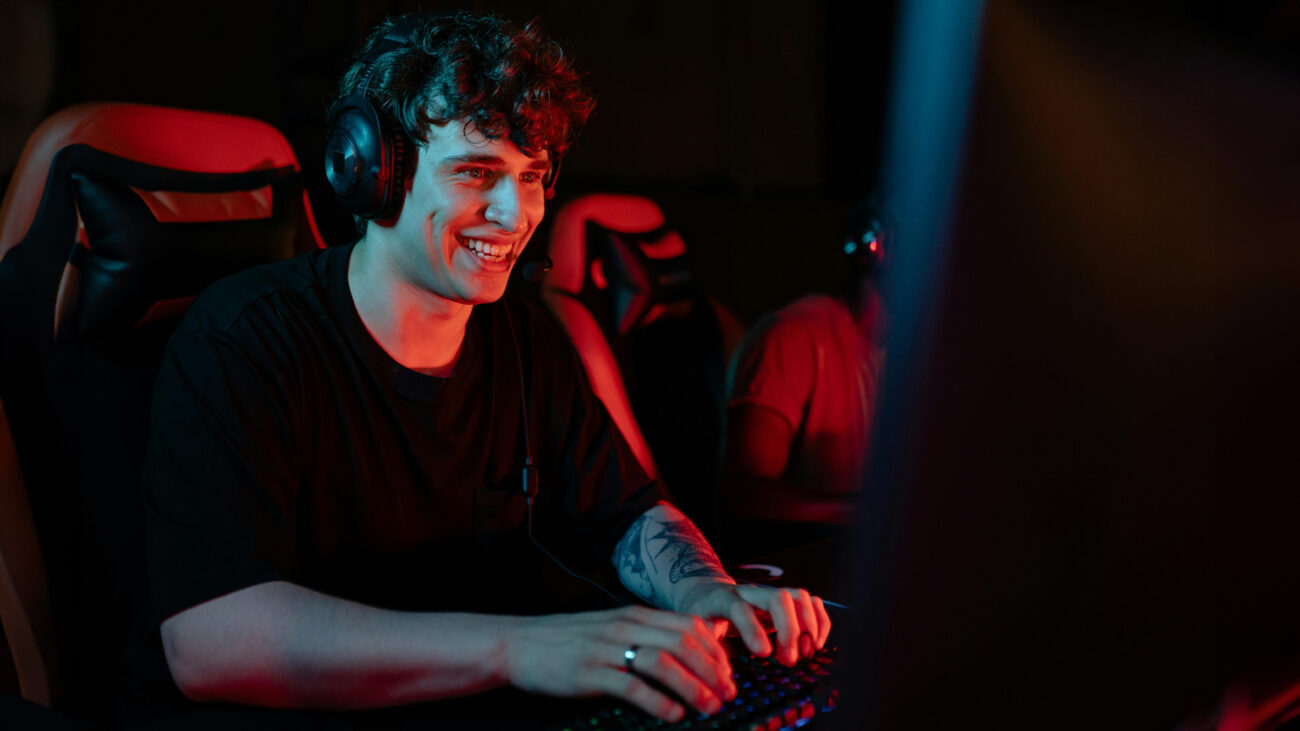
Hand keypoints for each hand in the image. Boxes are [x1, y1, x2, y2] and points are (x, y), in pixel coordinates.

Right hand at [503, 606, 737, 721]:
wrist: (519, 643)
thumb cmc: (569, 641)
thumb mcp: (612, 628)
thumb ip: (645, 634)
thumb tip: (686, 652)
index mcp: (633, 615)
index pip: (688, 625)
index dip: (715, 651)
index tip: (728, 674)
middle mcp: (624, 626)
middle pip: (683, 641)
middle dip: (712, 670)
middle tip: (726, 695)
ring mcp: (606, 649)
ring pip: (663, 662)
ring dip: (693, 687)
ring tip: (707, 707)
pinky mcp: (589, 673)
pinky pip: (632, 686)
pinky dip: (658, 701)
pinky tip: (673, 714)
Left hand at [675, 581, 831, 666]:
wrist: (706, 591)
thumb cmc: (702, 613)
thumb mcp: (695, 628)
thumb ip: (706, 648)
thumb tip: (722, 675)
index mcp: (723, 599)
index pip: (740, 608)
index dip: (753, 630)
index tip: (764, 654)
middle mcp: (750, 593)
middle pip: (778, 598)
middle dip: (790, 630)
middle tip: (790, 660)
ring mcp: (769, 594)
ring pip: (798, 596)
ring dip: (809, 625)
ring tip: (807, 652)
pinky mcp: (784, 600)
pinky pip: (810, 602)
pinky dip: (819, 621)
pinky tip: (816, 643)